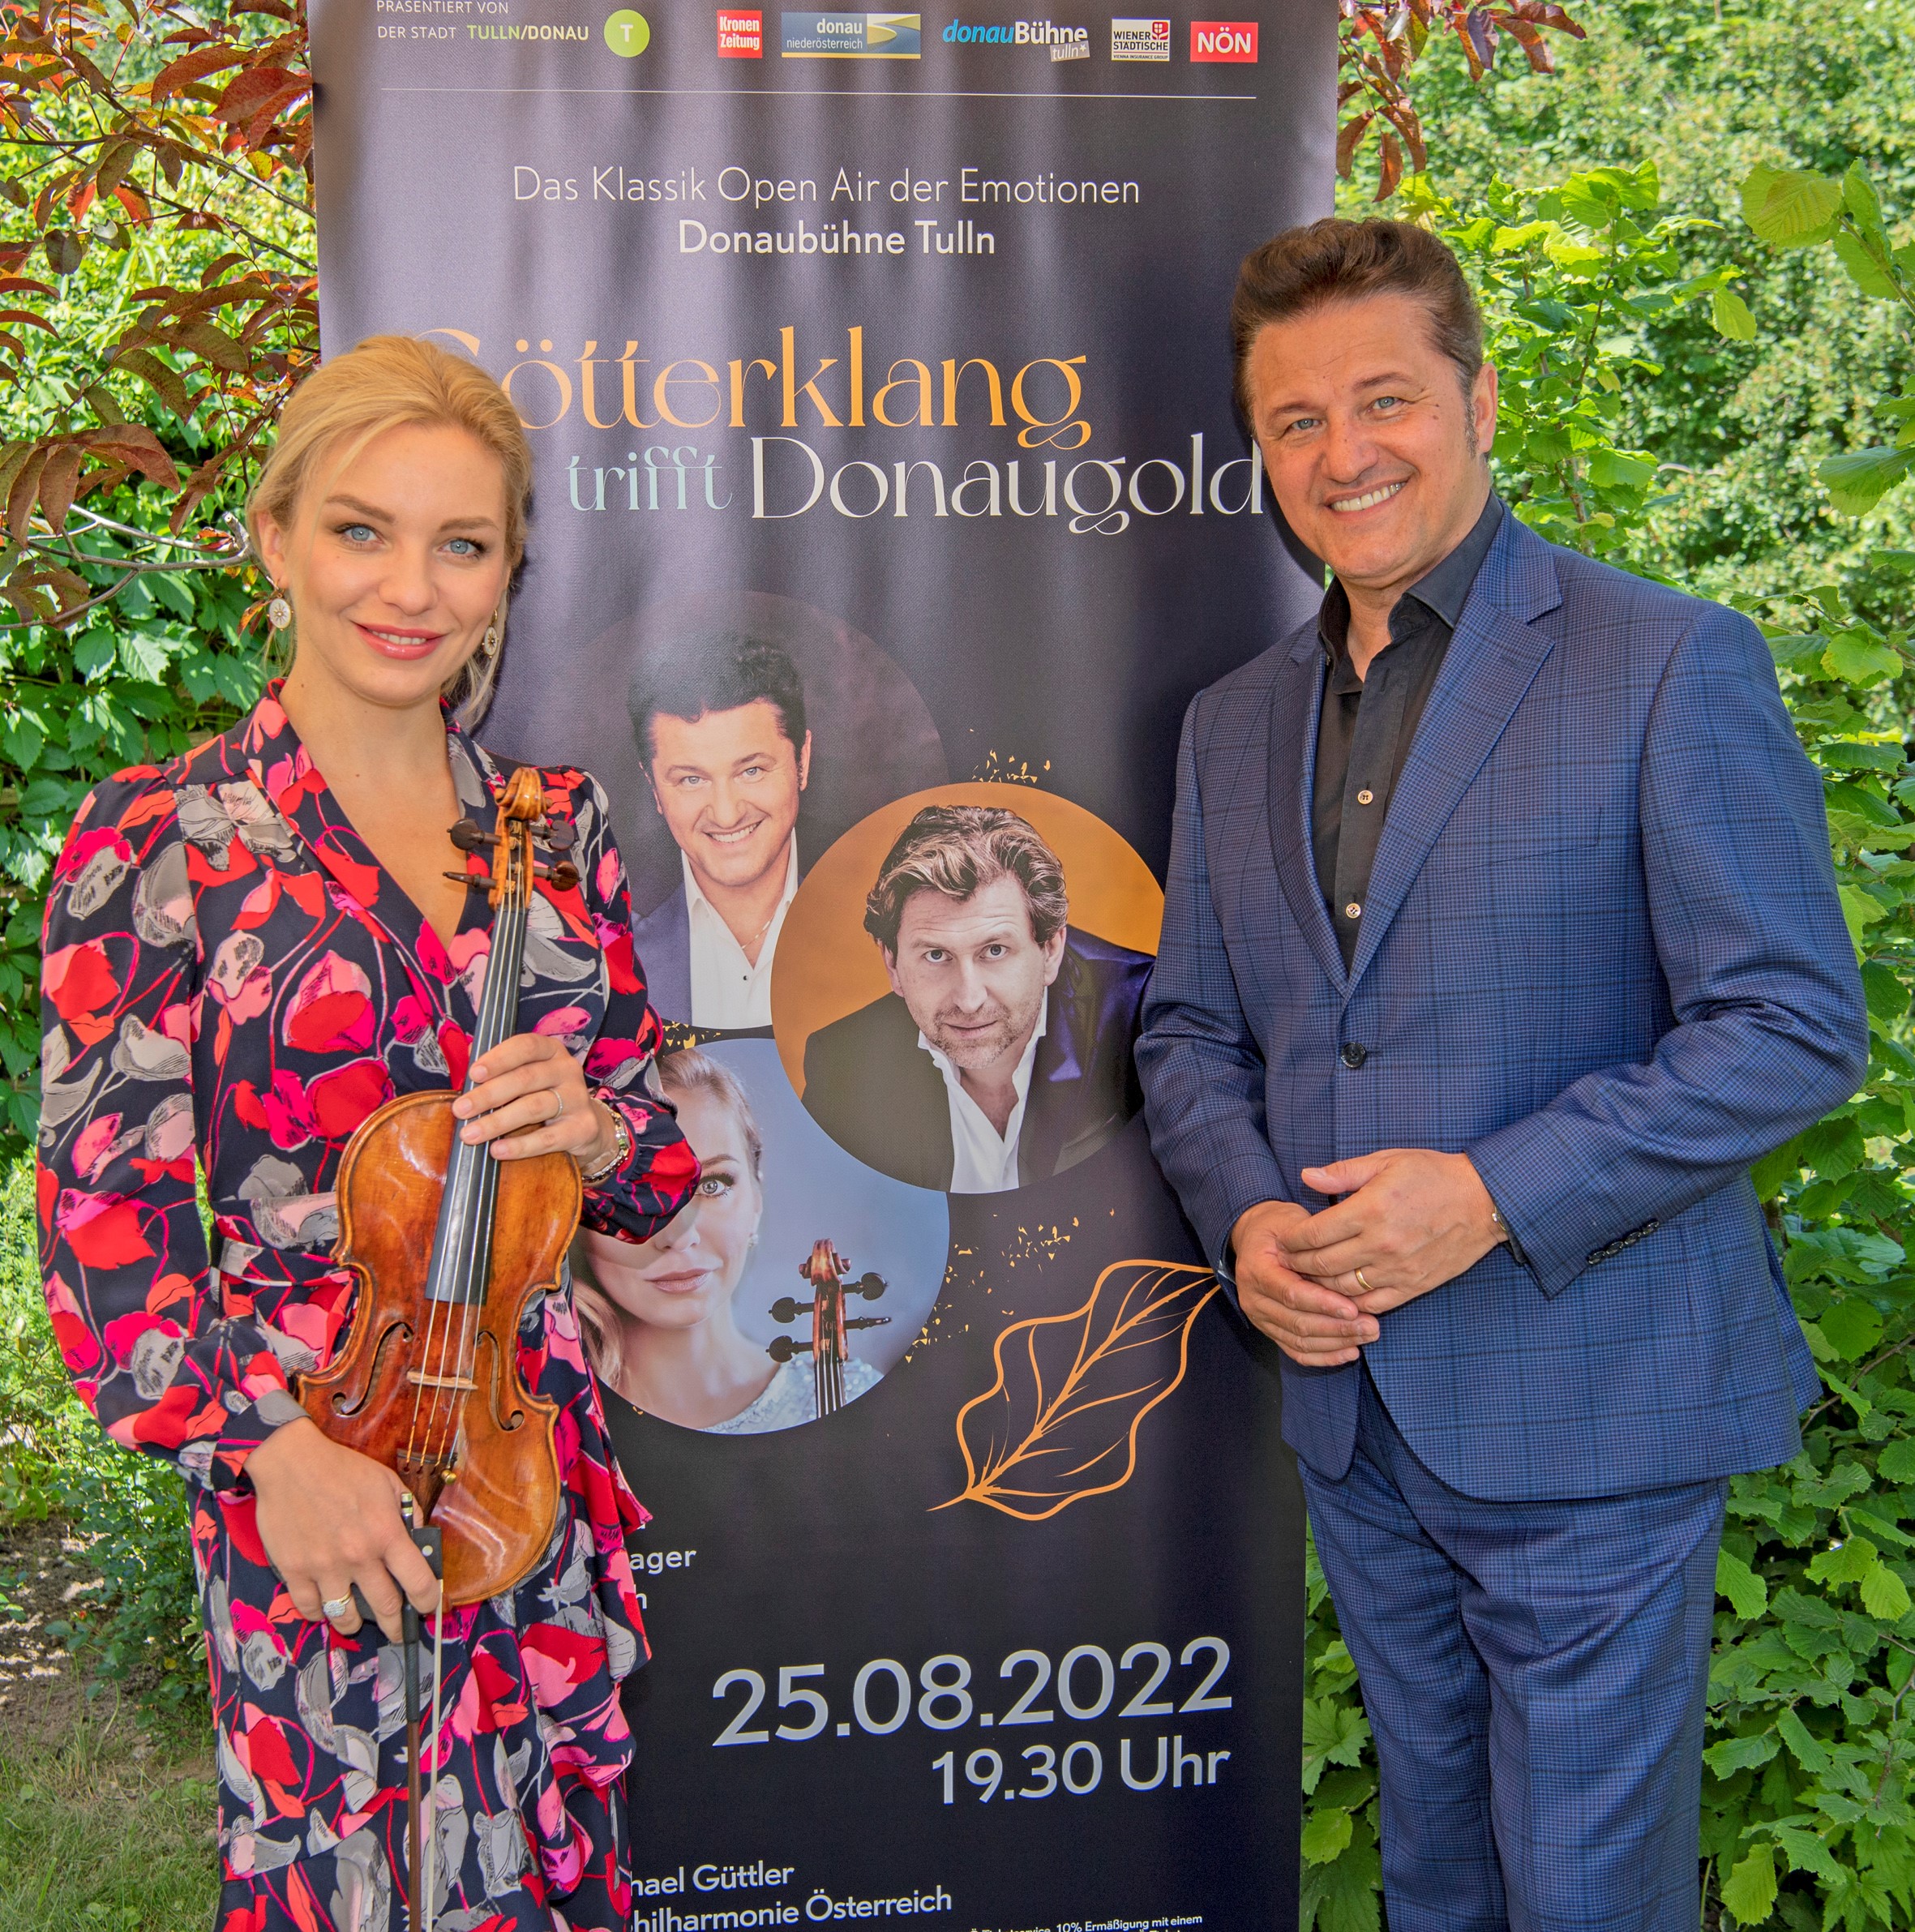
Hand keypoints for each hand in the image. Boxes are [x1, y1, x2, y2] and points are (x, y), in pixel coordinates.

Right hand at [246, 1418, 441, 1642]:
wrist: (291, 1463)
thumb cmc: (343, 1470)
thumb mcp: (388, 1482)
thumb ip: (407, 1511)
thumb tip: (418, 1538)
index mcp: (387, 1533)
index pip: (418, 1581)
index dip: (428, 1601)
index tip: (428, 1608)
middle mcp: (359, 1556)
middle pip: (385, 1608)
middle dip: (397, 1627)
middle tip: (399, 1632)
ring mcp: (325, 1567)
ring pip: (345, 1617)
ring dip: (355, 1624)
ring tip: (358, 1622)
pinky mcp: (295, 1572)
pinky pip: (310, 1609)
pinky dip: (319, 1613)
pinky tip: (325, 1607)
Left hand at [452, 1030, 616, 1165]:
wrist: (585, 1126)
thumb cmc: (543, 1095)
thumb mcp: (525, 1075)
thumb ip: (498, 1066)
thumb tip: (469, 1054)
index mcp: (551, 1051)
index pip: (526, 1046)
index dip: (498, 1058)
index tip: (473, 1073)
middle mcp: (567, 1070)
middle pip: (526, 1078)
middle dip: (488, 1094)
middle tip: (460, 1109)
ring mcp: (577, 1098)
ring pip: (533, 1107)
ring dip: (497, 1121)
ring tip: (471, 1134)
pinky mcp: (583, 1127)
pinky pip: (548, 1138)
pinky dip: (520, 1145)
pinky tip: (498, 1150)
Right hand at [1229, 1199, 1378, 1367]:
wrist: (1255, 1237)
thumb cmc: (1280, 1228)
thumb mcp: (1292, 1223)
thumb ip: (1312, 1246)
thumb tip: (1345, 1265)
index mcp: (1256, 1270)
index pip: (1291, 1294)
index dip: (1322, 1304)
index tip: (1353, 1309)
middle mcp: (1253, 1299)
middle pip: (1297, 1322)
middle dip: (1337, 1328)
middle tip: (1371, 1326)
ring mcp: (1260, 1318)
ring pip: (1299, 1341)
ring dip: (1336, 1343)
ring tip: (1367, 1336)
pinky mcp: (1270, 1330)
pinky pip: (1296, 1351)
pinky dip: (1324, 1356)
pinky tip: (1350, 1352)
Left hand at [1285, 1149, 1502, 1315]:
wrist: (1484, 1200)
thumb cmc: (1432, 1175)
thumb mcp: (1386, 1161)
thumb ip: (1343, 1173)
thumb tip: (1305, 1177)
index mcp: (1370, 1210)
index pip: (1313, 1234)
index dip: (1291, 1240)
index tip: (1282, 1239)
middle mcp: (1380, 1244)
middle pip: (1321, 1266)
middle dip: (1296, 1265)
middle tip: (1285, 1262)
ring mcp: (1397, 1269)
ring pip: (1341, 1290)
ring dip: (1319, 1287)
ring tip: (1306, 1279)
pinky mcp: (1413, 1286)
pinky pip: (1371, 1305)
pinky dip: (1350, 1304)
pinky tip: (1338, 1297)